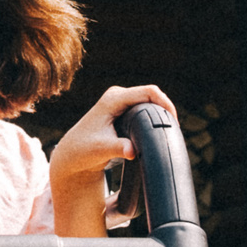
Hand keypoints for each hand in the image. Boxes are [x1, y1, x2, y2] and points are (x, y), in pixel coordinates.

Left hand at [50, 85, 176, 193]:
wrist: (71, 154)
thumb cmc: (83, 150)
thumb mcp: (101, 150)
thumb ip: (117, 148)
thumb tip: (131, 150)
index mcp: (113, 99)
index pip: (148, 92)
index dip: (165, 103)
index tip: (173, 121)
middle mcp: (117, 96)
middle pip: (152, 94)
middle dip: (165, 109)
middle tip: (174, 129)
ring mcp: (120, 102)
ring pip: (149, 101)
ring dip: (161, 112)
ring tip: (170, 130)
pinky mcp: (123, 110)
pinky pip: (145, 107)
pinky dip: (154, 116)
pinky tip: (160, 129)